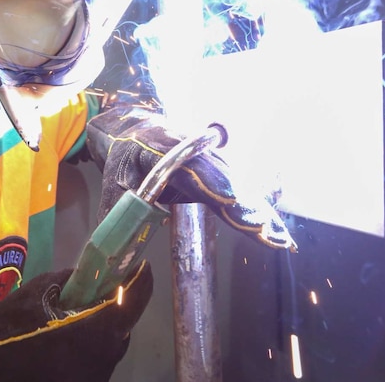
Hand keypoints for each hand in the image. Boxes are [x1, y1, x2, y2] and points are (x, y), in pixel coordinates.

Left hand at [86, 107, 296, 251]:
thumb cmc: (125, 156)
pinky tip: (272, 230)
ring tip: (276, 237)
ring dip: (255, 211)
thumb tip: (108, 255)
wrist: (138, 129)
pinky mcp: (217, 169)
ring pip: (235, 185)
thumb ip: (115, 215)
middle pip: (223, 179)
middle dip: (245, 206)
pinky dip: (253, 208)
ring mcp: (209, 159)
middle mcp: (193, 152)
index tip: (232, 202)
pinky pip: (236, 189)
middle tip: (268, 232)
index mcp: (162, 149)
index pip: (191, 169)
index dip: (213, 186)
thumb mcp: (112, 182)